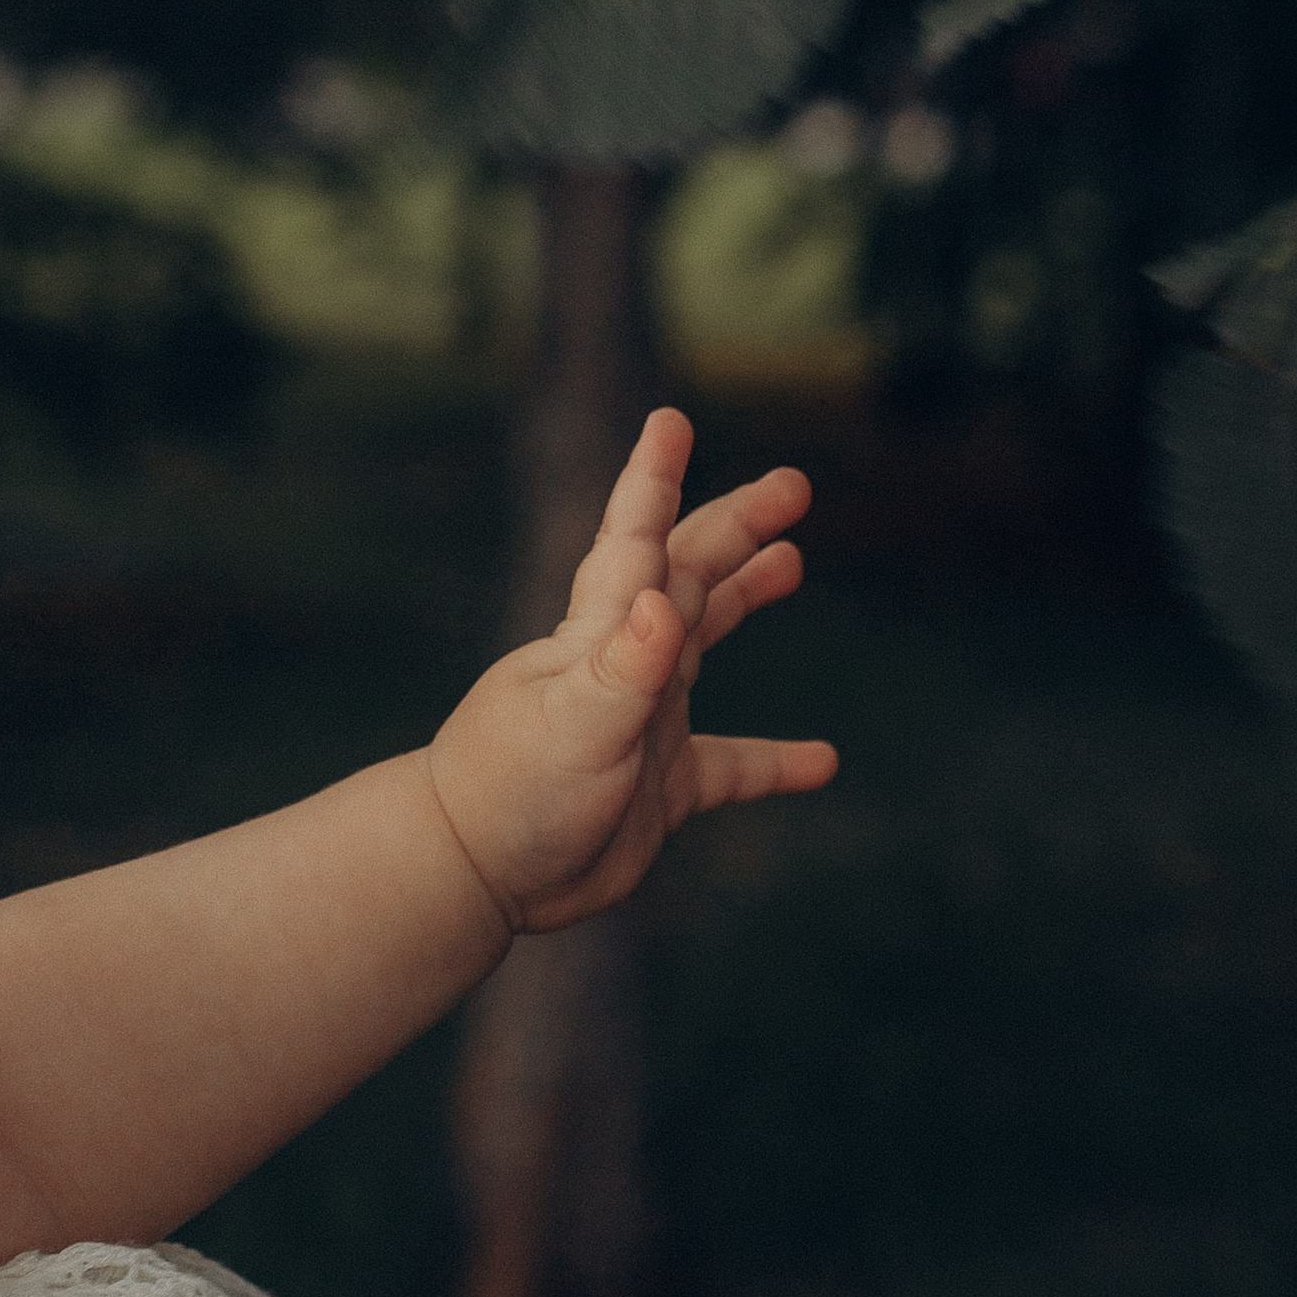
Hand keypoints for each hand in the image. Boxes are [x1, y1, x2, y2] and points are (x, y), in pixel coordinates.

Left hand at [424, 406, 835, 934]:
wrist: (474, 875)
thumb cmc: (512, 793)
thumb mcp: (574, 728)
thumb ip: (623, 669)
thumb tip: (663, 603)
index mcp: (601, 635)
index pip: (635, 540)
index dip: (654, 479)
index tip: (671, 421)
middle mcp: (625, 663)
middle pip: (691, 573)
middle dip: (737, 524)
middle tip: (793, 486)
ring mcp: (644, 722)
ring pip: (705, 640)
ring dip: (747, 597)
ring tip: (794, 562)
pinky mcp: (659, 789)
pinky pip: (731, 765)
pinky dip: (775, 761)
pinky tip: (822, 762)